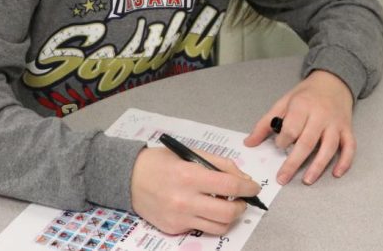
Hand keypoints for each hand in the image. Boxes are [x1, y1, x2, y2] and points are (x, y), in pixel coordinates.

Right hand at [130, 146, 260, 234]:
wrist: (128, 177)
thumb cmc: (160, 162)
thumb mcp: (189, 153)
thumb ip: (218, 164)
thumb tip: (242, 179)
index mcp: (190, 176)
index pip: (230, 187)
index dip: (248, 188)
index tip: (254, 187)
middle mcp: (185, 200)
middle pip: (228, 213)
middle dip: (242, 207)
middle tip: (242, 200)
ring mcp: (179, 217)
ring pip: (218, 227)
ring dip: (228, 217)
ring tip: (225, 206)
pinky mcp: (173, 228)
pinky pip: (200, 229)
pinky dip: (207, 220)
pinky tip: (202, 208)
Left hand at [244, 70, 354, 184]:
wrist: (333, 82)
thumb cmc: (305, 95)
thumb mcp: (283, 102)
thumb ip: (265, 123)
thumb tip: (249, 143)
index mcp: (302, 106)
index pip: (291, 128)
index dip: (282, 141)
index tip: (278, 146)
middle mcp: (320, 115)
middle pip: (308, 142)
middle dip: (294, 162)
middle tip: (283, 178)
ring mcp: (335, 123)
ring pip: (329, 147)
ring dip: (318, 166)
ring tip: (307, 180)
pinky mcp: (347, 129)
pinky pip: (349, 147)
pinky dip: (345, 161)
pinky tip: (336, 174)